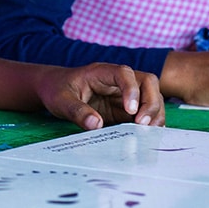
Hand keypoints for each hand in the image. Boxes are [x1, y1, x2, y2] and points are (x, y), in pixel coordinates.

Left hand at [33, 63, 165, 129]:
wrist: (54, 89)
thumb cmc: (57, 89)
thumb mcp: (60, 100)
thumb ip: (77, 111)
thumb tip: (96, 125)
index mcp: (102, 72)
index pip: (125, 73)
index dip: (132, 89)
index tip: (130, 110)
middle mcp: (118, 81)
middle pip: (147, 83)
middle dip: (151, 103)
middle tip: (143, 125)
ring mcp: (124, 94)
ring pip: (152, 97)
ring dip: (155, 114)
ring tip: (148, 132)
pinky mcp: (125, 110)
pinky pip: (144, 114)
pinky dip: (150, 123)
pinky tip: (147, 135)